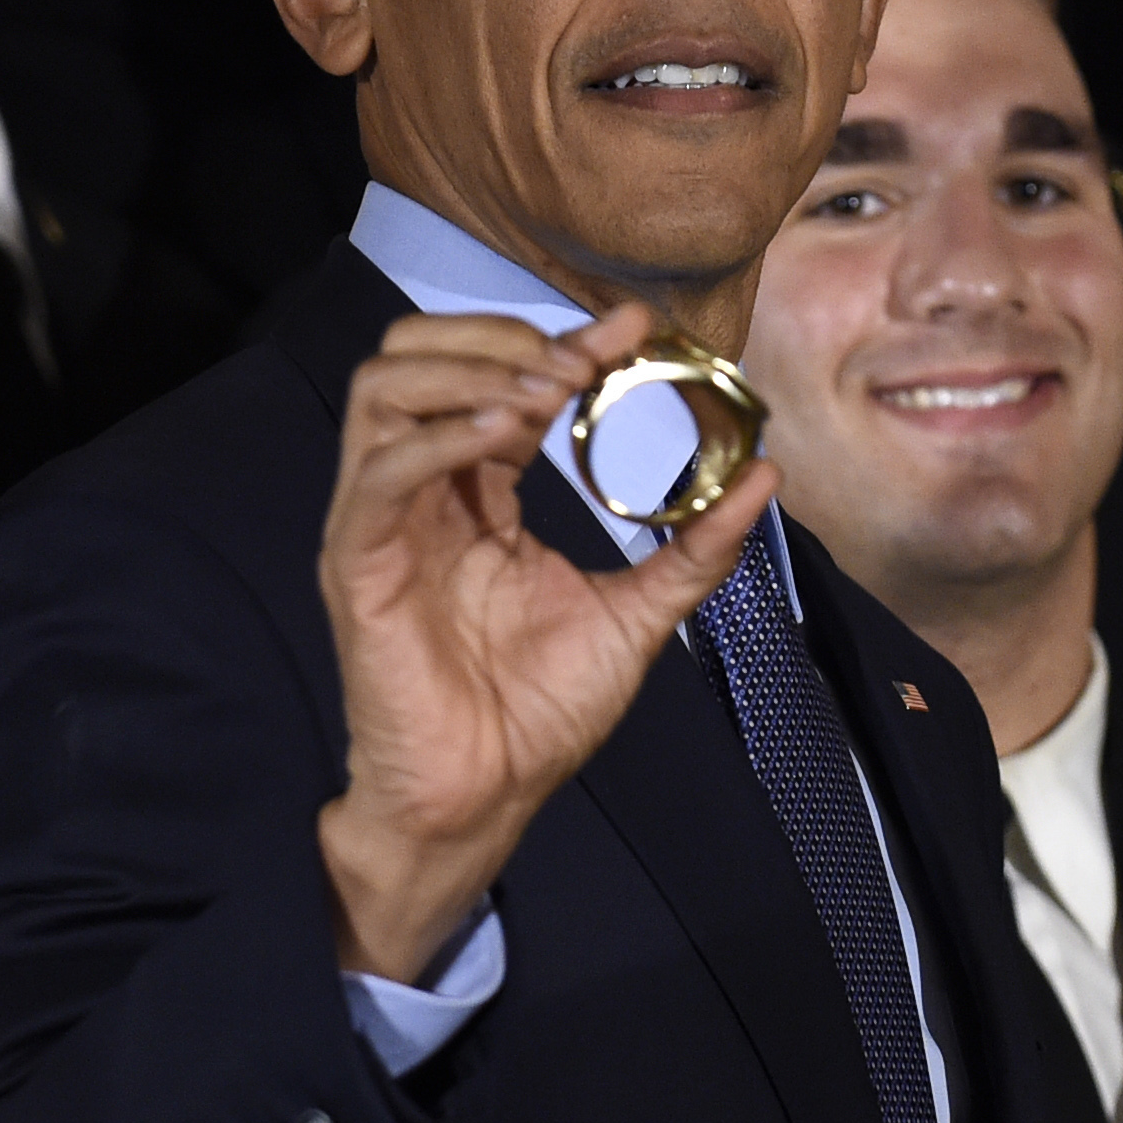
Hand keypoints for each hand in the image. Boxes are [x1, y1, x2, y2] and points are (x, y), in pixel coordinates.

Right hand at [312, 300, 771, 979]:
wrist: (487, 797)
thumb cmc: (539, 716)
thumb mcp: (638, 615)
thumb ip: (697, 548)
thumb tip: (766, 474)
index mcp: (476, 496)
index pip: (502, 381)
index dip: (562, 337)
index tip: (633, 324)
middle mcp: (421, 495)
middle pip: (419, 356)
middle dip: (502, 337)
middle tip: (581, 363)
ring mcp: (381, 522)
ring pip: (381, 388)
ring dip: (468, 370)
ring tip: (544, 393)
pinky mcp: (357, 562)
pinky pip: (378, 473)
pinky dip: (440, 437)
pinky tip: (505, 435)